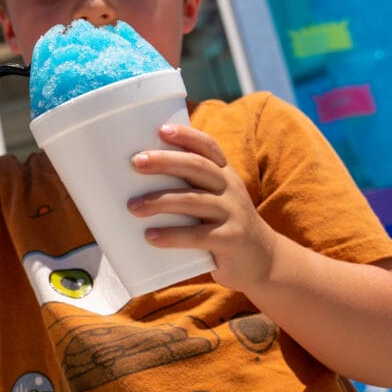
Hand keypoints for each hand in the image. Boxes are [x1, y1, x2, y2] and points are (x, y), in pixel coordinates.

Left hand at [127, 123, 280, 292]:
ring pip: (194, 201)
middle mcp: (230, 189)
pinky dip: (172, 236)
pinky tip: (151, 236)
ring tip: (133, 206)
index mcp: (224, 174)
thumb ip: (185, 188)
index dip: (186, 136)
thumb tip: (128, 182)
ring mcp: (233, 214)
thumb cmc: (222, 224)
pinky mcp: (230, 240)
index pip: (208, 147)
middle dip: (165, 162)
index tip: (160, 130)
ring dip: (160, 201)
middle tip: (135, 162)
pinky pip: (198, 236)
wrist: (263, 261)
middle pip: (197, 168)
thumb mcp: (213, 199)